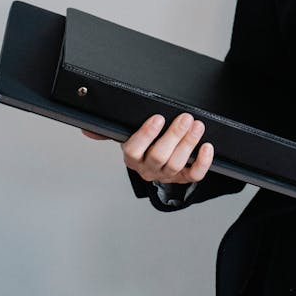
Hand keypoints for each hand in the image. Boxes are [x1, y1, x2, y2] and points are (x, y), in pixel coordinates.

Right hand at [81, 113, 213, 184]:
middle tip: (185, 117)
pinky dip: (203, 163)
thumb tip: (87, 130)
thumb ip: (107, 133)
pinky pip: (194, 175)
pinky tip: (207, 147)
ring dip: (189, 143)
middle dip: (174, 135)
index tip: (157, 118)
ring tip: (197, 125)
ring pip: (177, 163)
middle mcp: (148, 169)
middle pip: (159, 156)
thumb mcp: (125, 136)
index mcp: (132, 157)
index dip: (146, 135)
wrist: (158, 164)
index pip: (134, 150)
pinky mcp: (183, 178)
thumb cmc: (143, 146)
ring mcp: (167, 175)